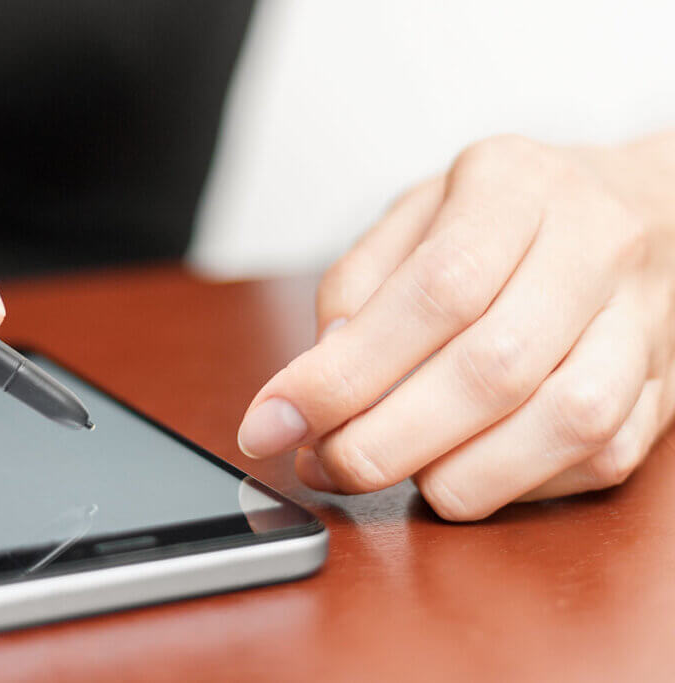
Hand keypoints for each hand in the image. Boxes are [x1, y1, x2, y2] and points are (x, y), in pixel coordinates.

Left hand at [238, 134, 674, 520]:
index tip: (273, 421)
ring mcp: (642, 321)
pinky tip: (463, 471)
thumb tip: (321, 374)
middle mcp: (593, 247)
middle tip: (321, 464)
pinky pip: (599, 459)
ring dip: (456, 476)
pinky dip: (516, 485)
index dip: (345, 372)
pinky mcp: (664, 386)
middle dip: (385, 442)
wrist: (641, 208)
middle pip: (492, 369)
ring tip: (393, 474)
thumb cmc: (504, 216)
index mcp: (516, 186)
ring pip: (564, 425)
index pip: (433, 291)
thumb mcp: (416, 215)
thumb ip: (359, 285)